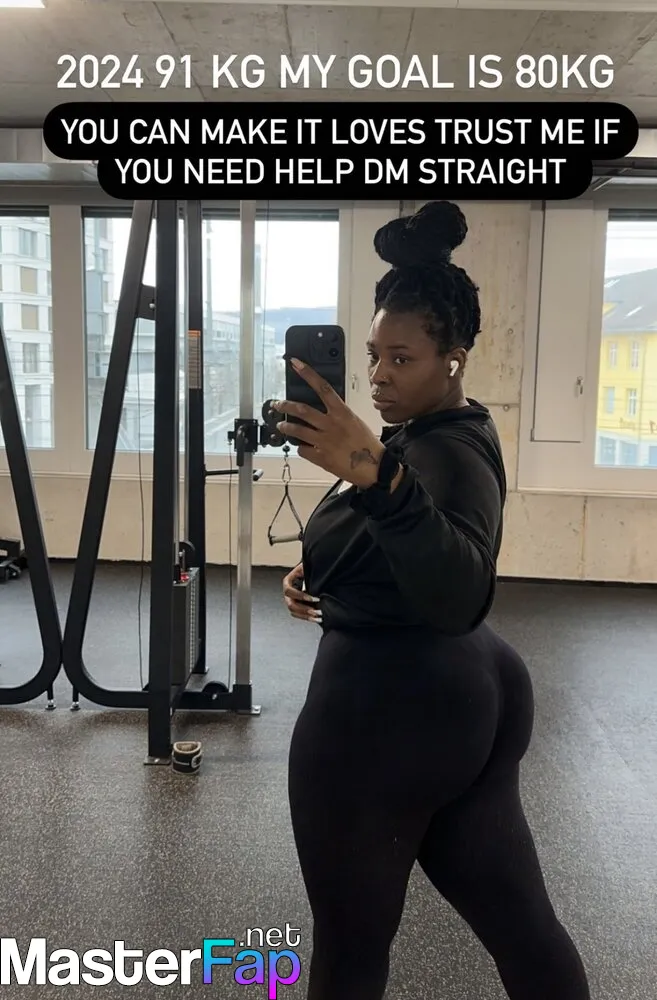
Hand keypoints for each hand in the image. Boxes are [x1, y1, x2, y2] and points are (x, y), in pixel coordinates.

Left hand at [272, 358, 385, 487]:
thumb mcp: (354, 422)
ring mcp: (324, 441)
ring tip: (281, 427)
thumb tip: (324, 412)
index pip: (322, 388)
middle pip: (302, 410)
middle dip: (286, 406)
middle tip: (278, 405)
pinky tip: (302, 448)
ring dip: (286, 427)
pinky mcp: (320, 457)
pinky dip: (301, 448)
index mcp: (342, 413)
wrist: (374, 467)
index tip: (296, 364)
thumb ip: (338, 415)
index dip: (308, 374)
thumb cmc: (366, 444)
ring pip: (297, 430)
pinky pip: (303, 450)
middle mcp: (331, 425)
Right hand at [283, 562, 322, 624]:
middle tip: (317, 611)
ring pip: (294, 612)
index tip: (314, 599)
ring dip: (306, 615)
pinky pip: (299, 615)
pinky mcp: (298, 606)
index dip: (300, 596)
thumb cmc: (309, 568)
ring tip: (318, 616)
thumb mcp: (307, 567)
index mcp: (288, 581)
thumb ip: (308, 572)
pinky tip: (317, 619)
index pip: (289, 591)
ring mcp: (292, 600)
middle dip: (304, 609)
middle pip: (291, 604)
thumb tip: (317, 577)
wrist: (312, 571)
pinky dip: (308, 618)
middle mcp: (288, 592)